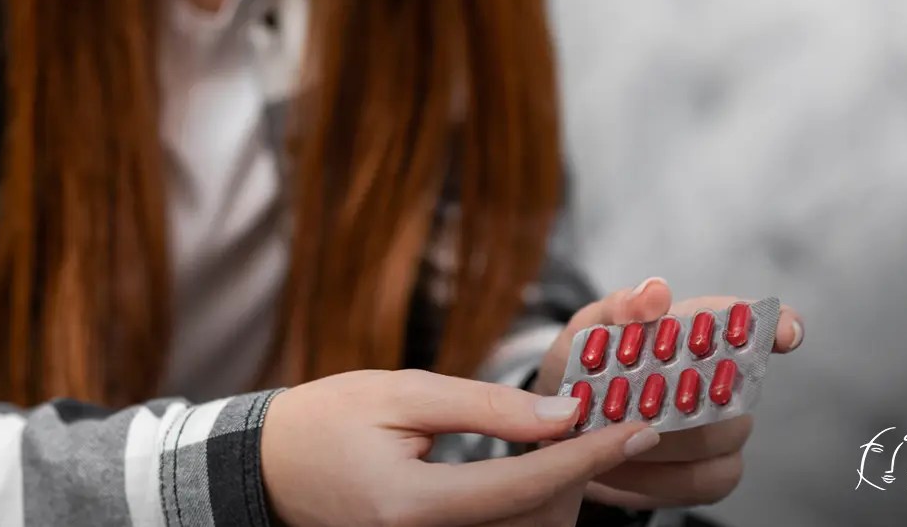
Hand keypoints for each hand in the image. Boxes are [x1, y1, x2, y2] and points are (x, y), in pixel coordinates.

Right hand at [260, 368, 662, 526]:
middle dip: (581, 474)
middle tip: (604, 421)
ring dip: (560, 493)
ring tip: (572, 441)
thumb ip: (485, 406)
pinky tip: (536, 469)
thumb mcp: (402, 393)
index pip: (525, 485)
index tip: (639, 426)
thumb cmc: (326, 421)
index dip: (589, 455)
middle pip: (538, 525)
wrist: (268, 469)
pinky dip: (530, 508)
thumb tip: (561, 413)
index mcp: (414, 506)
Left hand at [530, 279, 805, 508]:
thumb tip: (655, 293)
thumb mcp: (585, 333)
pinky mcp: (711, 474)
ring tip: (607, 439)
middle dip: (679, 400)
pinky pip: (700, 483)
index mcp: (694, 331)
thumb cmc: (583, 368)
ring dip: (657, 443)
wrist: (565, 423)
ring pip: (716, 441)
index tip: (785, 334)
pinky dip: (653, 479)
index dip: (776, 325)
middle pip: (732, 392)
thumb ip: (617, 308)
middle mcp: (720, 379)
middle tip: (632, 405)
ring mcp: (722, 430)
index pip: (750, 321)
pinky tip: (618, 467)